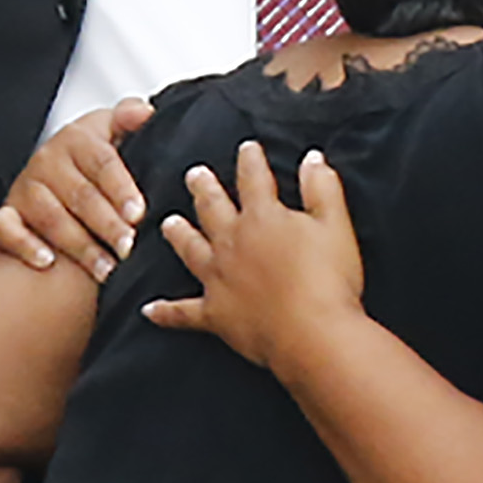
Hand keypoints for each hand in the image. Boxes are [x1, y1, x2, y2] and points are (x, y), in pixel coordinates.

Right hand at [0, 97, 152, 282]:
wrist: (57, 168)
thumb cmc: (90, 156)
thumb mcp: (111, 129)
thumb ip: (129, 119)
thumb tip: (144, 113)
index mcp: (76, 138)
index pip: (102, 162)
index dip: (121, 188)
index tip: (138, 213)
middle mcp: (48, 161)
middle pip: (80, 195)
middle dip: (107, 225)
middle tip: (127, 247)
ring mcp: (25, 187)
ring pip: (51, 217)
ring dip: (79, 246)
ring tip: (105, 267)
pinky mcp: (8, 211)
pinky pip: (7, 227)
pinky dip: (24, 245)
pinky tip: (46, 261)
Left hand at [145, 141, 365, 375]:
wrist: (312, 334)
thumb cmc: (328, 279)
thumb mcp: (335, 225)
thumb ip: (322, 189)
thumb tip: (313, 158)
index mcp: (262, 218)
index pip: (253, 179)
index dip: (250, 161)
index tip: (246, 147)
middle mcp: (232, 243)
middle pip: (212, 208)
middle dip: (203, 188)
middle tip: (193, 174)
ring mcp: (218, 279)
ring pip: (190, 250)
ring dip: (178, 235)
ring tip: (167, 223)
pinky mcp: (215, 315)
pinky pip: (182, 313)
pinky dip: (164, 312)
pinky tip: (148, 310)